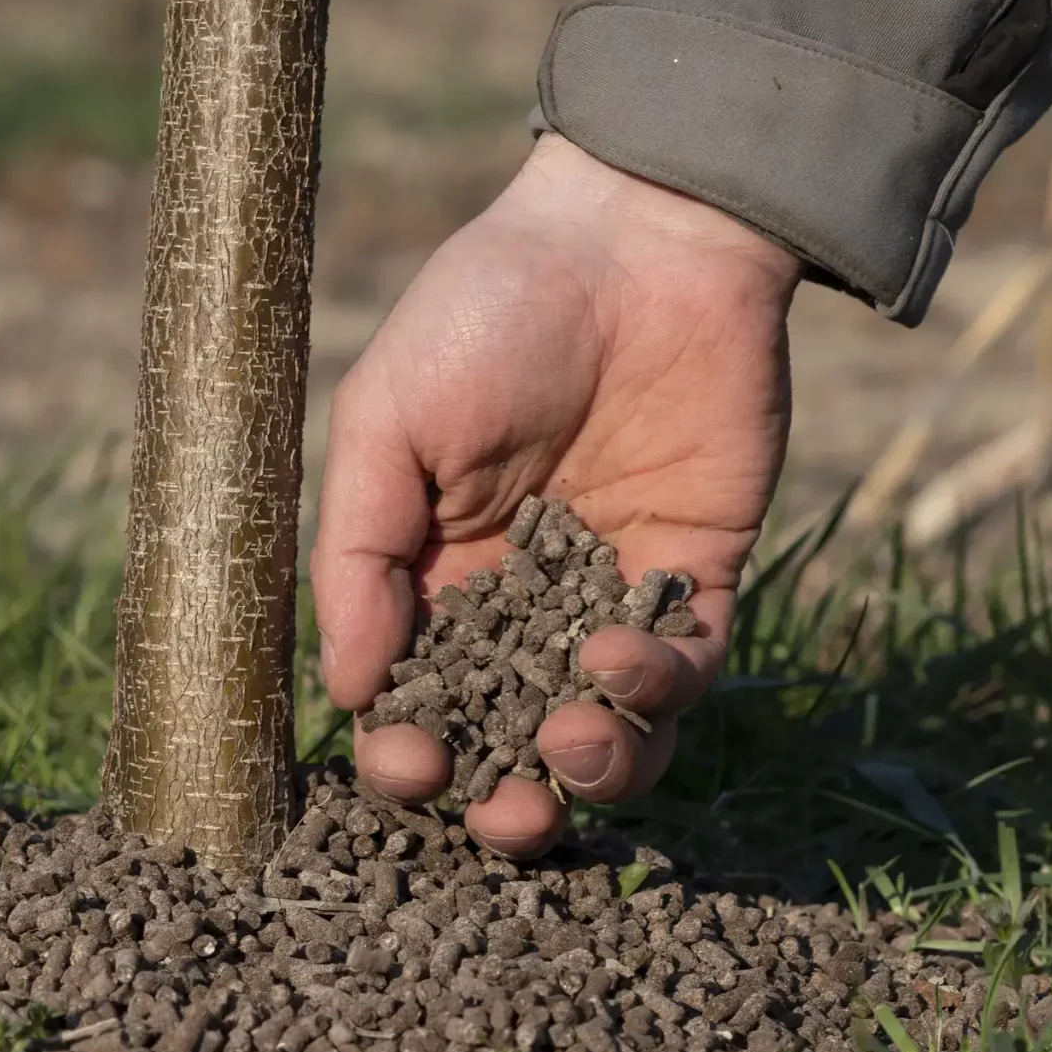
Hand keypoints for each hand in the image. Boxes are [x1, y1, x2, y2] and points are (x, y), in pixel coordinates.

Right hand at [311, 134, 800, 855]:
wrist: (639, 235)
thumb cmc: (487, 313)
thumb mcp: (385, 422)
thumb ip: (358, 556)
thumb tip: (354, 689)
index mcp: (432, 586)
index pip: (414, 711)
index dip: (409, 761)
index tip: (410, 771)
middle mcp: (521, 615)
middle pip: (510, 752)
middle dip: (504, 806)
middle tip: (504, 817)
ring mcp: (611, 605)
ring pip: (606, 739)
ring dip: (589, 771)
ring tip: (569, 741)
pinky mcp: (697, 584)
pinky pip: (682, 677)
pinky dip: (655, 694)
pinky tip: (618, 662)